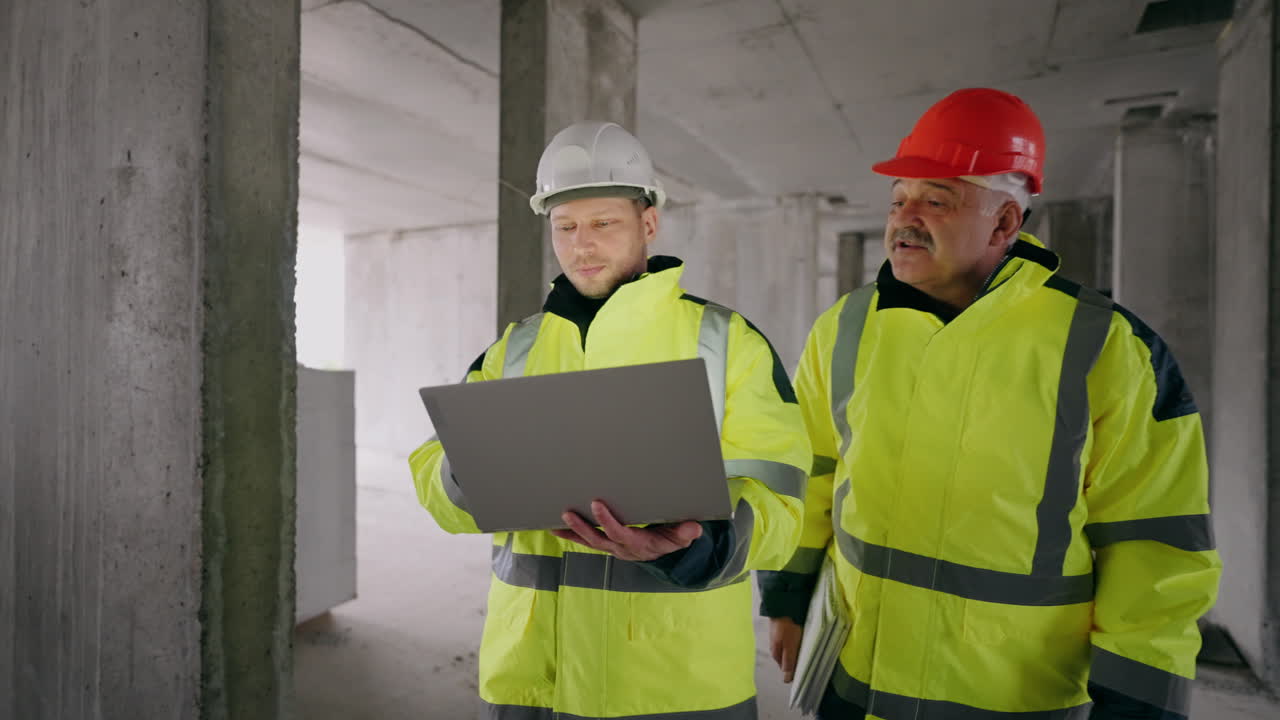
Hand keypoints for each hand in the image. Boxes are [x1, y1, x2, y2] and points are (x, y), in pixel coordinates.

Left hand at [550, 500, 702, 561]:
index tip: (597, 504)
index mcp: (639, 544)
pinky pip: (587, 541)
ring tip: (557, 521)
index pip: (620, 533)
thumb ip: (686, 532)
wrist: (664, 551)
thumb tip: (694, 528)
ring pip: (590, 541)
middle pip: (599, 539)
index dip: (607, 521)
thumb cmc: (671, 537)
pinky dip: (571, 535)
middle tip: (569, 513)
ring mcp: (612, 548)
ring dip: (573, 532)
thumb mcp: (682, 536)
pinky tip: (556, 528)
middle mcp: (622, 548)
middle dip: (583, 527)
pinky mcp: (606, 544)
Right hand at [769, 617, 803, 683]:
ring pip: (788, 648)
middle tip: (808, 657)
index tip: (805, 668)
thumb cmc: (787, 626)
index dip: (794, 669)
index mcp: (775, 653)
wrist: (783, 605)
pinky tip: (802, 637)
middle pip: (787, 657)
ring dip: (796, 649)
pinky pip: (790, 639)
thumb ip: (789, 662)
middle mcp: (775, 646)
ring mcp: (778, 637)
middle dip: (796, 659)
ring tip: (807, 647)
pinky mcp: (782, 629)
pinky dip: (796, 640)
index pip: (785, 667)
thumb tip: (786, 680)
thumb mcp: (789, 646)